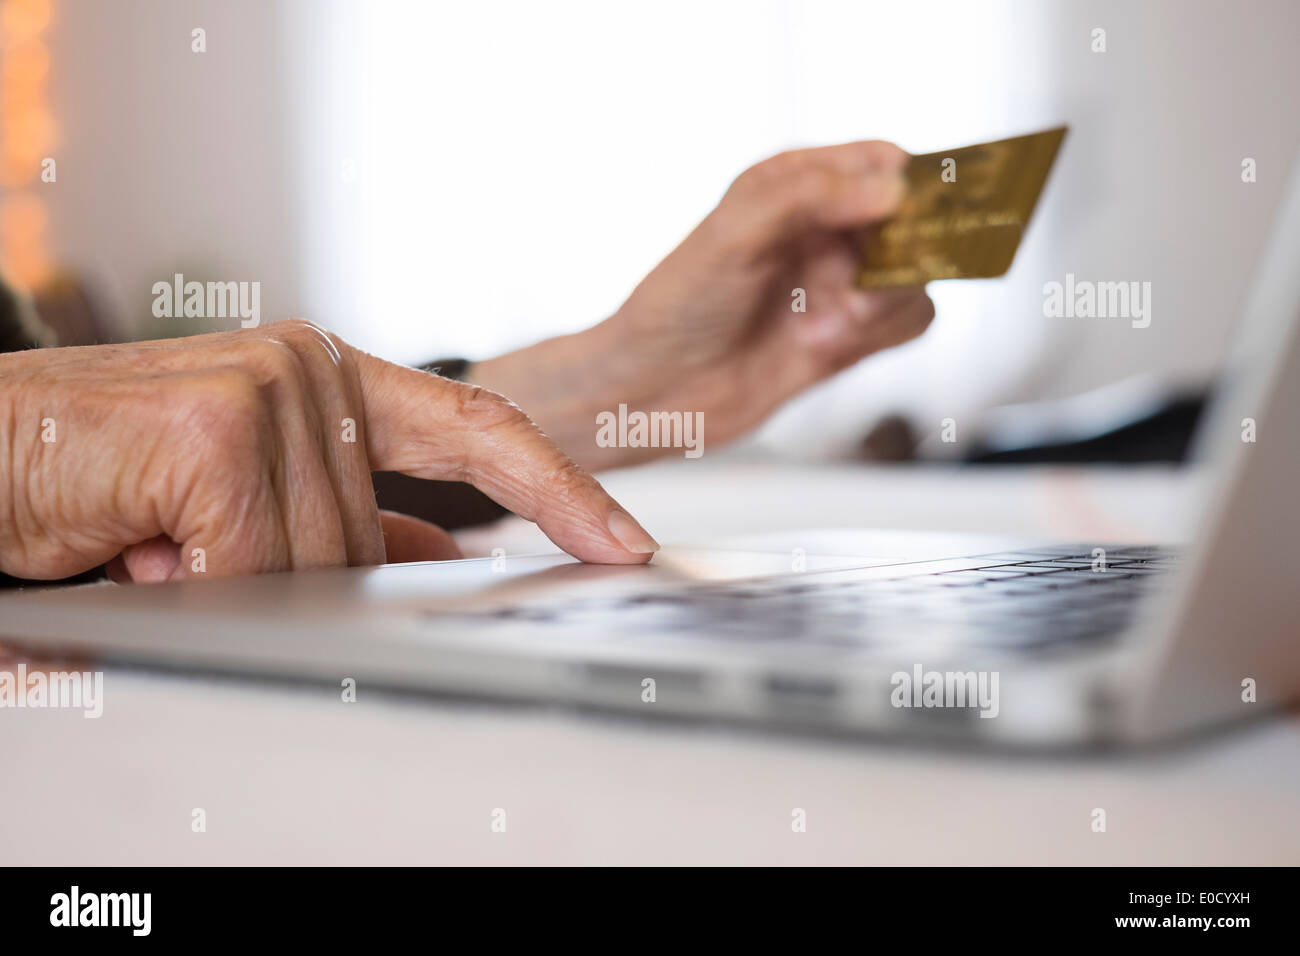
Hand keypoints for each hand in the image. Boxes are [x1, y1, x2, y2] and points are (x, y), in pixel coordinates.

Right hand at [0, 320, 658, 582]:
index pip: (478, 428)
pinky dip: (199, 587)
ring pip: (319, 565)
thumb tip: (439, 556)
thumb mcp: (248, 499)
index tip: (622, 540)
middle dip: (298, 582)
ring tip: (155, 540)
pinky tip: (143, 545)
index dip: (560, 488)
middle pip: (377, 541)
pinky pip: (257, 568)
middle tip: (191, 552)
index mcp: (331, 380)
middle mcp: (311, 368)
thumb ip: (345, 519)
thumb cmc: (104, 473)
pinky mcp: (221, 428)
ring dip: (233, 585)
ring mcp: (273, 388)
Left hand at [472, 140, 934, 467]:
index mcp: (795, 184)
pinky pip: (910, 321)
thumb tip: (892, 189)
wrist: (656, 392)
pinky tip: (822, 346)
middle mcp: (824, 228)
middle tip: (850, 285)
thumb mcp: (734, 233)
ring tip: (823, 326)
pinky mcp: (850, 333)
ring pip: (916, 274)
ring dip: (883, 302)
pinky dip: (881, 334)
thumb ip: (809, 197)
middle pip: (912, 221)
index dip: (905, 186)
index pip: (882, 161)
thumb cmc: (677, 306)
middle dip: (895, 256)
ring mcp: (839, 282)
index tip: (901, 219)